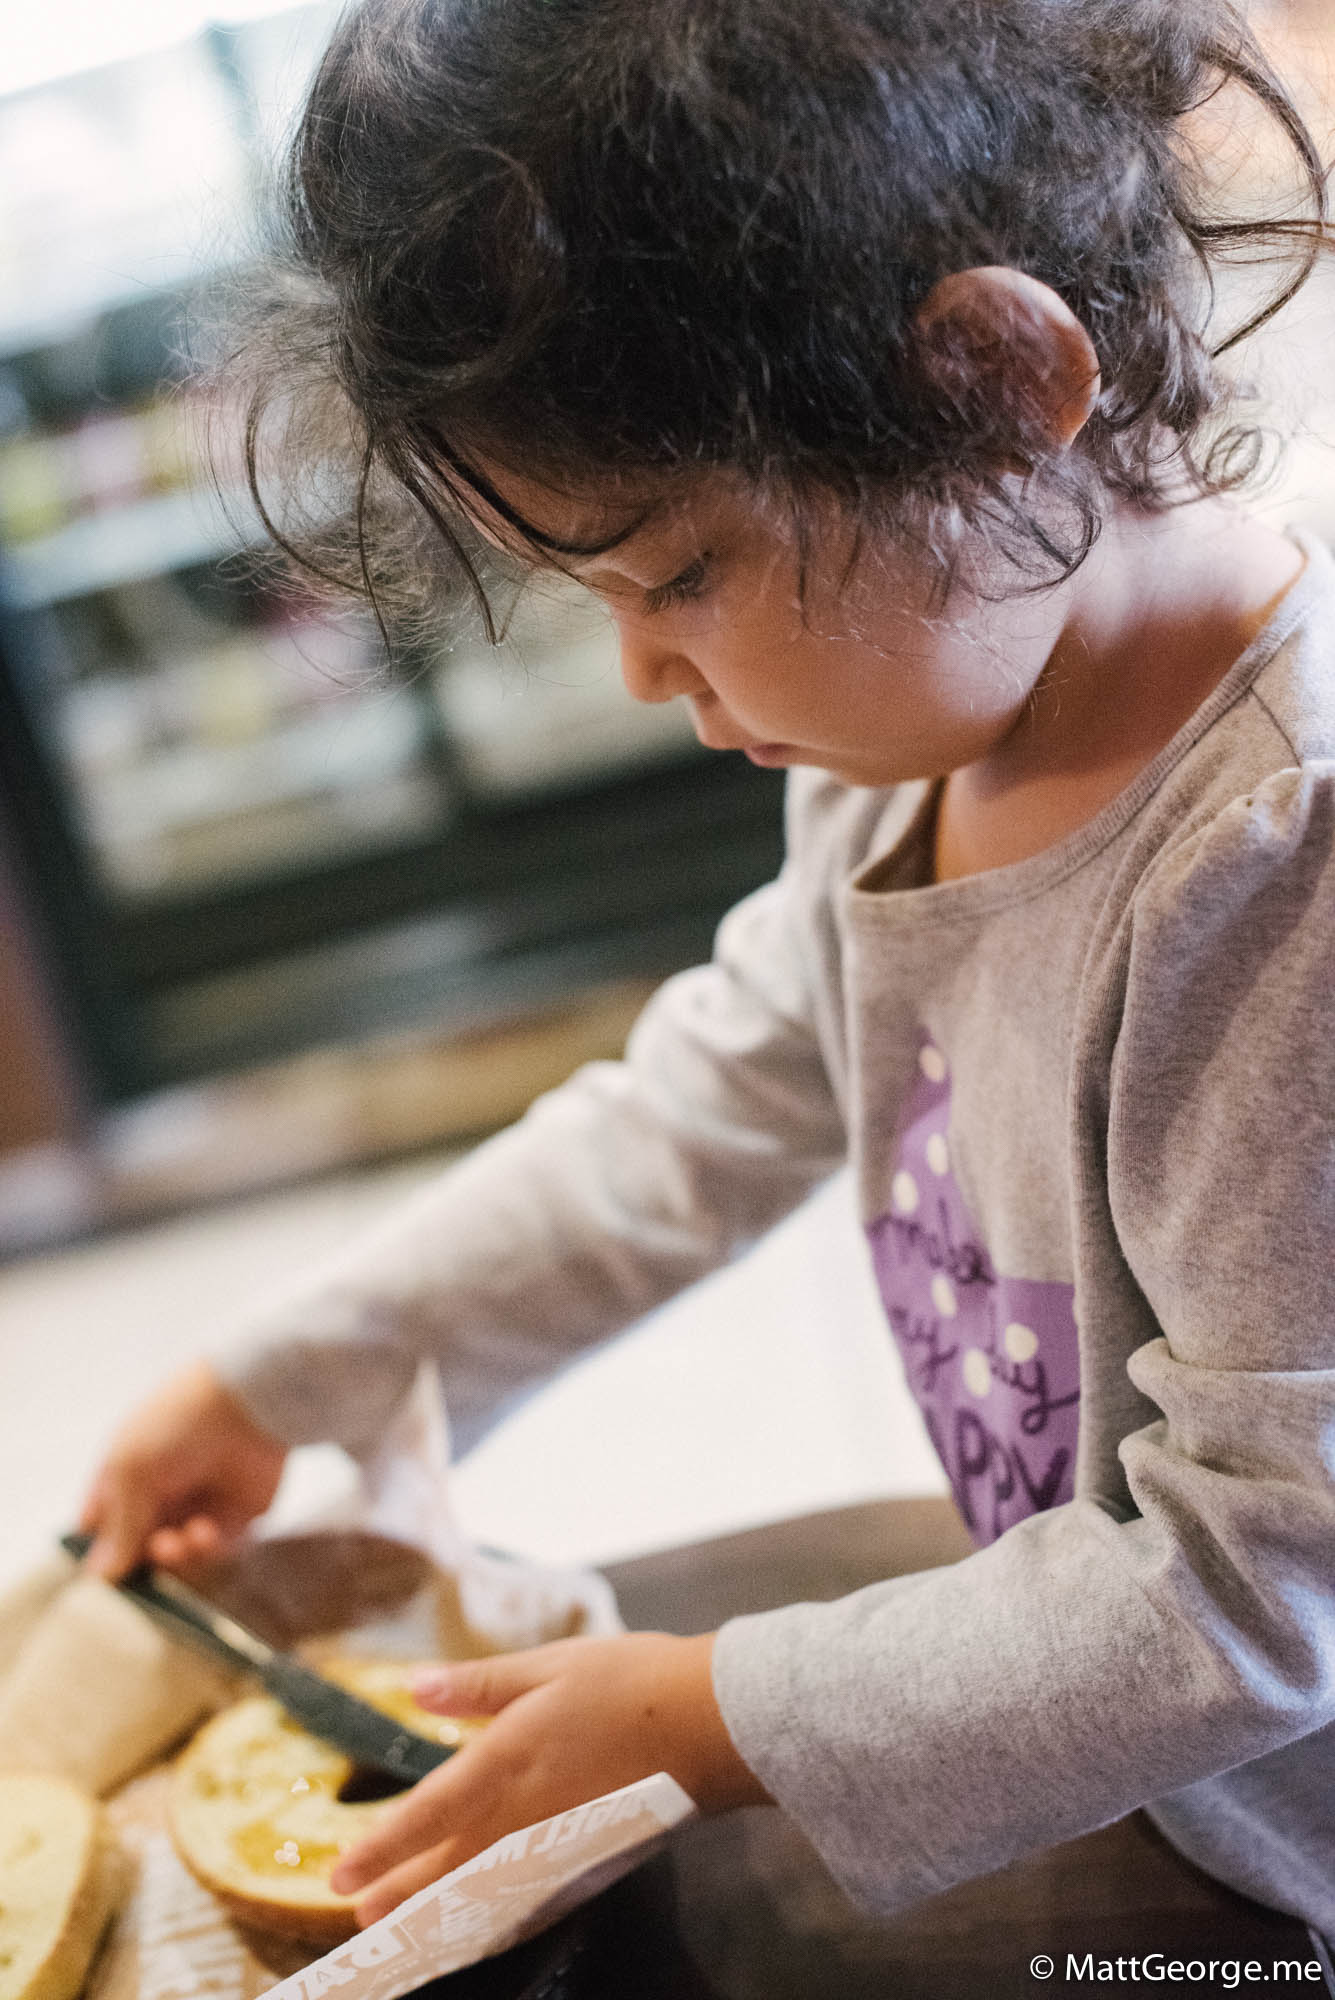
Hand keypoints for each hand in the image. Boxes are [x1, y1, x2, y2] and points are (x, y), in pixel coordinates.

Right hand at [78, 1360, 286, 1578]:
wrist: (246, 1404)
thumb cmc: (175, 1425)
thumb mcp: (130, 1470)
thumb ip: (118, 1527)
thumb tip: (100, 1577)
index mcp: (123, 1477)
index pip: (99, 1527)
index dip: (99, 1551)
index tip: (104, 1571)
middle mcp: (158, 1494)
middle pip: (137, 1551)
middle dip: (141, 1560)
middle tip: (151, 1550)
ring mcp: (196, 1506)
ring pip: (176, 1559)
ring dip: (173, 1559)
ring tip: (178, 1543)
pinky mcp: (235, 1517)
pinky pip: (214, 1552)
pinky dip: (206, 1551)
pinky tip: (205, 1532)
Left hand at [329, 1631, 770, 1925]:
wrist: (707, 1722)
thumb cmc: (628, 1681)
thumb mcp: (548, 1665)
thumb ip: (480, 1685)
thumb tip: (415, 1689)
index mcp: (506, 1760)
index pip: (429, 1814)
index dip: (381, 1846)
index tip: (340, 1874)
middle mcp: (523, 1812)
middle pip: (448, 1864)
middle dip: (402, 1889)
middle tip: (360, 1912)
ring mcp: (555, 1841)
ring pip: (482, 1884)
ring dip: (440, 1903)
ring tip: (406, 1921)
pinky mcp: (585, 1855)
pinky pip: (524, 1892)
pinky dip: (491, 1908)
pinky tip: (481, 1911)